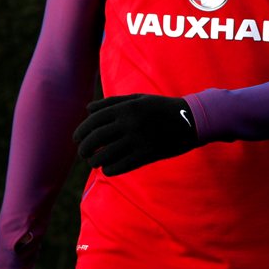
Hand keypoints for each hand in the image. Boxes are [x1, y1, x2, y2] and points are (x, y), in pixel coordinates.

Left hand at [73, 94, 197, 175]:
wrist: (191, 120)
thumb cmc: (161, 108)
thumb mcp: (139, 99)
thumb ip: (112, 103)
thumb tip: (88, 109)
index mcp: (126, 108)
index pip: (93, 121)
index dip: (81, 132)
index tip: (78, 140)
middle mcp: (129, 123)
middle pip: (94, 139)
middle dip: (84, 149)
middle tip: (84, 153)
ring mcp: (138, 140)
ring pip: (104, 155)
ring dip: (95, 161)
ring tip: (96, 161)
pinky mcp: (146, 155)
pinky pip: (119, 166)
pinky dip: (109, 170)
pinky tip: (110, 168)